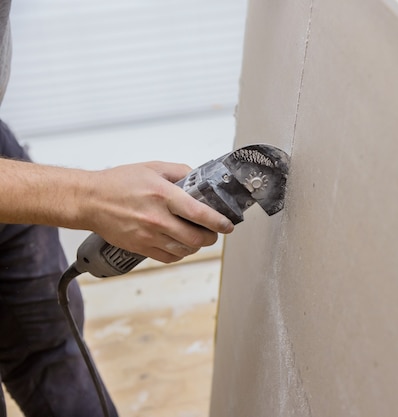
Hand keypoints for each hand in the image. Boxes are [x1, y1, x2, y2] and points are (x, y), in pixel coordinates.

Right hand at [81, 161, 233, 262]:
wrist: (90, 200)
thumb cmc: (118, 183)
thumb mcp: (153, 167)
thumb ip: (180, 171)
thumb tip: (199, 179)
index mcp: (162, 195)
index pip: (199, 213)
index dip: (218, 222)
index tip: (228, 225)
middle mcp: (157, 218)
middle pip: (195, 237)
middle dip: (211, 237)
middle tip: (215, 232)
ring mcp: (148, 235)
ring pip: (184, 250)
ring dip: (197, 246)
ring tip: (198, 237)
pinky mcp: (140, 247)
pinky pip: (169, 257)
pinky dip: (180, 253)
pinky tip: (181, 245)